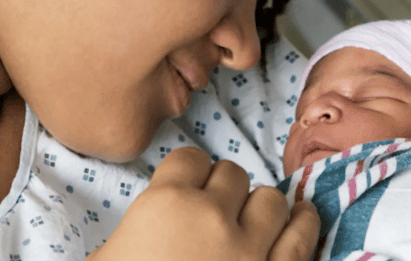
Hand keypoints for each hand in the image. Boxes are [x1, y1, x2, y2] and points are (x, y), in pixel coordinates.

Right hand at [87, 146, 319, 260]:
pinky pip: (302, 236)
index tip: (188, 185)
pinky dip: (302, 224)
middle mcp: (213, 218)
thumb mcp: (108, 260)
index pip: (190, 159)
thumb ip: (138, 230)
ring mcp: (251, 251)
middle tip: (215, 212)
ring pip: (272, 199)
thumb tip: (159, 222)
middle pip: (233, 175)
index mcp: (166, 206)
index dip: (189, 173)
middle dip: (223, 190)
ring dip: (261, 207)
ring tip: (256, 219)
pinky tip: (299, 221)